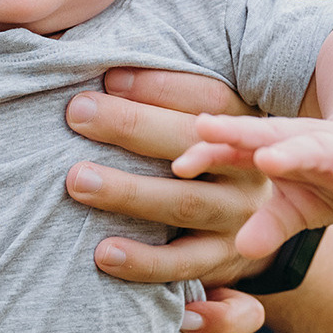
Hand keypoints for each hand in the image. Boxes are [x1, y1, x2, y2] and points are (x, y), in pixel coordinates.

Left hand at [62, 67, 269, 287]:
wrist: (254, 231)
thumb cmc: (203, 163)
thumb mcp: (198, 127)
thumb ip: (163, 102)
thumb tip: (99, 69)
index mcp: (239, 126)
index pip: (207, 97)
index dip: (159, 86)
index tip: (109, 78)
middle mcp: (246, 170)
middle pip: (191, 145)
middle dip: (132, 127)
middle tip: (78, 113)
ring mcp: (236, 218)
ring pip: (184, 203)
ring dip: (128, 193)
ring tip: (78, 180)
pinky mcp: (221, 260)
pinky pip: (181, 264)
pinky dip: (142, 260)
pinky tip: (103, 252)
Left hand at [176, 115, 332, 257]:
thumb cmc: (324, 182)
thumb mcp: (292, 206)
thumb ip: (264, 223)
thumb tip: (239, 251)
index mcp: (274, 150)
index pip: (235, 150)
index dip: (208, 153)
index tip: (180, 164)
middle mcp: (303, 145)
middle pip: (264, 138)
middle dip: (237, 134)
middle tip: (206, 129)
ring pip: (313, 148)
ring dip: (292, 152)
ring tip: (268, 159)